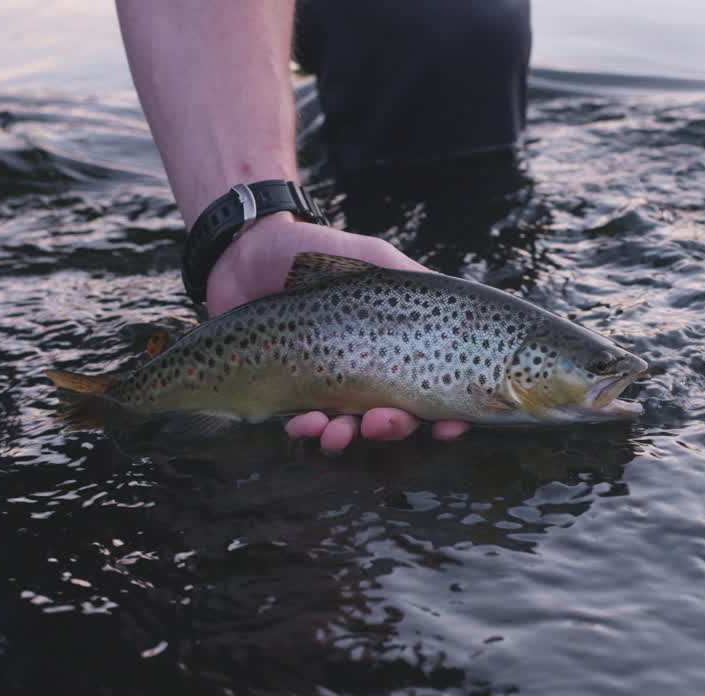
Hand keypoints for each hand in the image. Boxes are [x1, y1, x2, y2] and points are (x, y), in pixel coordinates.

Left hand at [205, 213, 469, 450]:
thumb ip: (410, 276)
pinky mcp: (287, 392)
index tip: (451, 425)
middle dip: (393, 428)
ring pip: (349, 427)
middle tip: (382, 423)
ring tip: (338, 433)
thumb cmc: (310, 249)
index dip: (448, 413)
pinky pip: (302, 423)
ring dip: (348, 437)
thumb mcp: (370, 256)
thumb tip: (460, 301)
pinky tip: (305, 424)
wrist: (243, 252)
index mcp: (393, 343)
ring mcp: (327, 383)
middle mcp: (366, 369)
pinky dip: (307, 430)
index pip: (431, 385)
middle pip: (393, 415)